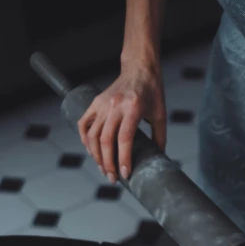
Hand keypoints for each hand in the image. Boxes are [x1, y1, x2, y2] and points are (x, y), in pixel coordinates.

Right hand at [77, 61, 165, 182]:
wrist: (139, 68)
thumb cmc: (152, 91)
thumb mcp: (160, 114)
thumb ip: (159, 137)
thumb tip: (158, 159)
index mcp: (134, 107)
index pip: (125, 139)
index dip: (124, 159)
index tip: (125, 174)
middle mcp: (115, 106)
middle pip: (106, 140)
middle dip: (108, 163)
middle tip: (112, 178)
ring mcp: (103, 103)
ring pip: (93, 135)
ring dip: (96, 156)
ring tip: (103, 169)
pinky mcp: (95, 102)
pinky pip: (84, 124)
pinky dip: (85, 140)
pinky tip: (91, 151)